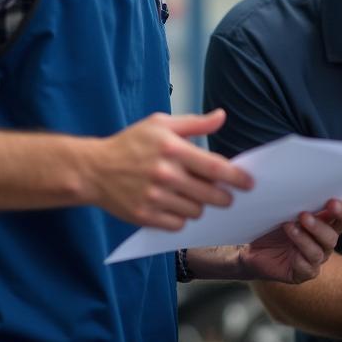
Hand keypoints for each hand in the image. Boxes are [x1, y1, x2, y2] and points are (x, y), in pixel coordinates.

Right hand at [91, 109, 252, 229]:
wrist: (93, 170)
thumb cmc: (129, 144)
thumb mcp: (160, 124)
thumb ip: (194, 123)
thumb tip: (221, 116)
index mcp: (172, 149)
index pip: (215, 167)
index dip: (236, 177)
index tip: (248, 183)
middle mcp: (165, 175)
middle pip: (210, 195)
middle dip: (223, 197)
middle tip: (224, 195)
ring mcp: (154, 198)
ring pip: (196, 211)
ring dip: (199, 205)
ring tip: (190, 195)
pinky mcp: (145, 216)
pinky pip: (178, 224)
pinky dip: (181, 217)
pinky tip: (175, 205)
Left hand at [240, 198, 341, 283]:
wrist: (251, 247)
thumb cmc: (271, 223)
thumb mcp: (283, 209)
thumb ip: (297, 200)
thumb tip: (301, 185)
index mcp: (326, 222)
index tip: (332, 202)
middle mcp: (324, 241)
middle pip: (333, 236)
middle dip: (319, 226)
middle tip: (303, 215)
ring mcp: (315, 258)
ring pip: (319, 252)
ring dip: (304, 239)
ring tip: (288, 227)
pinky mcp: (303, 273)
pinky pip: (307, 268)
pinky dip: (298, 258)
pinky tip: (288, 251)